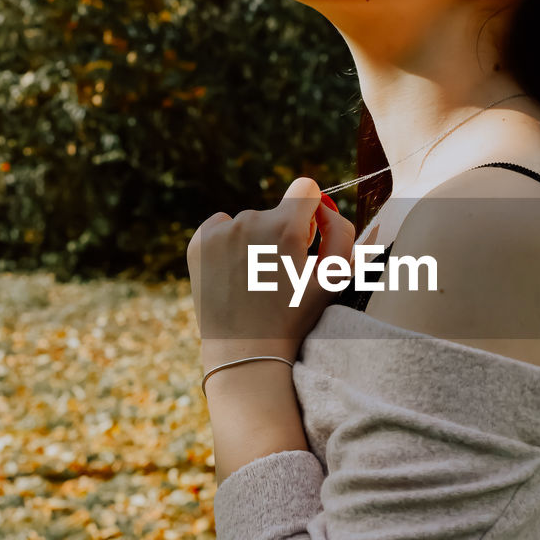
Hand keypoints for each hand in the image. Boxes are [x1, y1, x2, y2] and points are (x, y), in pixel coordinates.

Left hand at [186, 177, 355, 368]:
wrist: (245, 351)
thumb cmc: (294, 317)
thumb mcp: (334, 278)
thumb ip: (341, 233)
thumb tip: (325, 208)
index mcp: (284, 227)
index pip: (305, 189)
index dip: (312, 212)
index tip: (306, 236)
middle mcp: (249, 221)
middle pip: (276, 211)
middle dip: (282, 234)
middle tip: (280, 273)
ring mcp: (219, 231)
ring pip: (248, 221)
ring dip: (255, 240)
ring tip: (255, 279)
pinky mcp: (198, 243)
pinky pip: (220, 226)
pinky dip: (228, 242)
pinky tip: (234, 272)